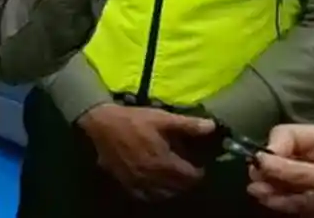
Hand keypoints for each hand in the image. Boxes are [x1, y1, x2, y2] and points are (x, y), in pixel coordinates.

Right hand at [79, 103, 215, 200]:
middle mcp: (152, 176)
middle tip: (187, 171)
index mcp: (164, 161)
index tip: (199, 164)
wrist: (101, 123)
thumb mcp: (161, 118)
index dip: (198, 172)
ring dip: (171, 189)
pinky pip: (143, 196)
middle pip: (178, 188)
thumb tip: (212, 126)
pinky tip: (154, 186)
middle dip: (186, 181)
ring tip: (173, 179)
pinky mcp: (125, 182)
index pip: (191, 176)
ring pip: (162, 195)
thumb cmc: (133, 119)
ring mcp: (137, 181)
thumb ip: (187, 124)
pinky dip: (153, 194)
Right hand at [247, 124, 313, 216]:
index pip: (284, 135)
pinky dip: (281, 203)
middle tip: (262, 188)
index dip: (272, 149)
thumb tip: (259, 160)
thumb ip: (296, 170)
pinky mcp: (304, 198)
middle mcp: (309, 156)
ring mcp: (305, 178)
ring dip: (275, 192)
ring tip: (277, 201)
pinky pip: (282, 196)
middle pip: (275, 158)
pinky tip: (284, 206)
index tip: (262, 165)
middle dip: (270, 175)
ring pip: (275, 180)